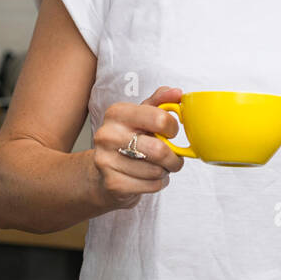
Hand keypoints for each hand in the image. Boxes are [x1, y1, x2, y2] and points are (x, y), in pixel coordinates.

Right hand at [91, 86, 185, 209]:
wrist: (104, 171)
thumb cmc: (128, 140)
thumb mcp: (142, 116)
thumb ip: (160, 102)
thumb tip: (176, 93)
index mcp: (117, 113)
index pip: (159, 119)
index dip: (173, 128)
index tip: (171, 132)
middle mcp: (107, 135)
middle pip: (159, 149)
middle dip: (173, 157)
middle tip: (173, 157)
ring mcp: (106, 160)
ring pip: (156, 170)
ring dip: (164, 171)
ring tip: (156, 166)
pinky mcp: (112, 183)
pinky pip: (150, 186)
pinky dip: (157, 184)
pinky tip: (148, 178)